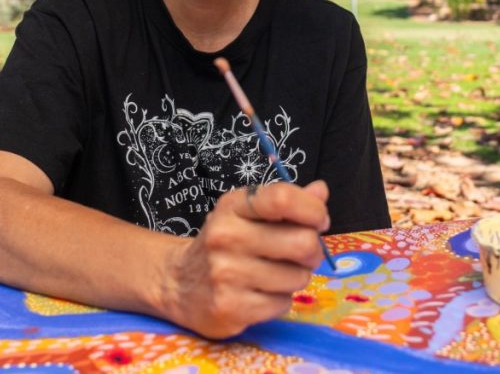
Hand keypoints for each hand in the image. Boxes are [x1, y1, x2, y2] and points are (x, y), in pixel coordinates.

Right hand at [162, 180, 329, 338]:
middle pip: (302, 242)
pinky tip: (260, 294)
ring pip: (297, 277)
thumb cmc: (224, 243)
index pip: (282, 198)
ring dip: (295, 277)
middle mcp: (226, 237)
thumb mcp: (248, 213)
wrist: (178, 282)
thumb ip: (284, 202)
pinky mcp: (230, 308)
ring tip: (274, 274)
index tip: (319, 220)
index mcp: (233, 206)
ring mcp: (226, 275)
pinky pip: (283, 304)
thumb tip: (320, 191)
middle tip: (302, 254)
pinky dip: (280, 300)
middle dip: (312, 250)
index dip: (313, 209)